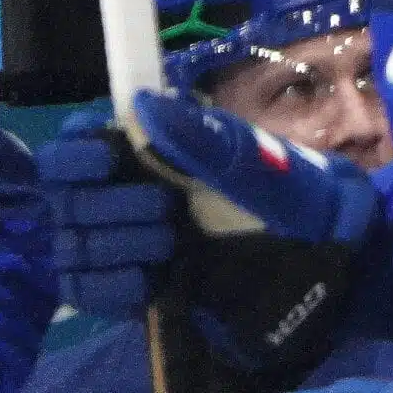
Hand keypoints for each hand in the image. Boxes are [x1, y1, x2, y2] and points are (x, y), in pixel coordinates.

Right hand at [49, 95, 386, 372]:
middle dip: (106, 205)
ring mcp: (126, 241)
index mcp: (155, 149)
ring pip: (71, 246)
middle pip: (65, 199)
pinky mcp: (131, 287)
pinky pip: (86, 291)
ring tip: (169, 245)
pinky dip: (112, 288)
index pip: (76, 143)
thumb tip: (140, 101)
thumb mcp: (259, 165)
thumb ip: (202, 139)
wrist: (327, 262)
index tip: (106, 159)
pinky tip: (152, 281)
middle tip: (162, 211)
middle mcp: (130, 191)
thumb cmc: (299, 197)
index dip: (77, 152)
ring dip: (114, 247)